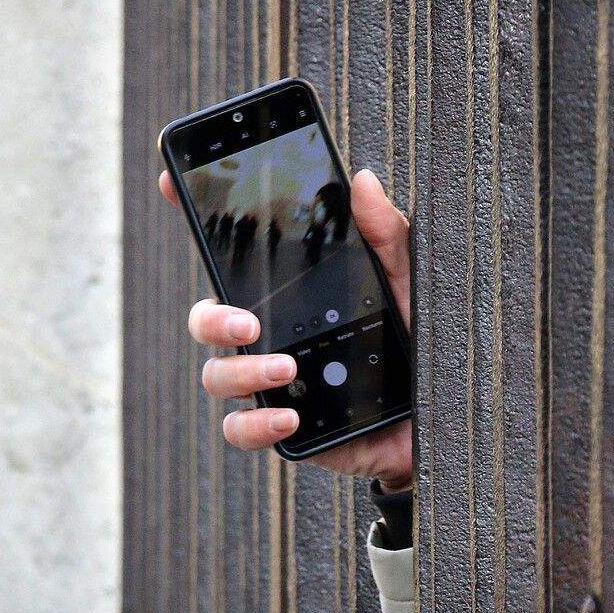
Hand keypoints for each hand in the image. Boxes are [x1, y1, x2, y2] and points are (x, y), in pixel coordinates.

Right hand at [159, 167, 414, 491]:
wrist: (442, 417)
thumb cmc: (420, 345)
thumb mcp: (410, 284)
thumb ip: (386, 236)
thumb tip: (361, 182)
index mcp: (291, 294)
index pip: (232, 256)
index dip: (196, 217)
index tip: (171, 183)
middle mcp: (273, 335)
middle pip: (207, 321)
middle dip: (213, 318)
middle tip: (249, 321)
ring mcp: (274, 383)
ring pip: (217, 375)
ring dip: (241, 370)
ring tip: (286, 367)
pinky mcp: (286, 429)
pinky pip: (243, 430)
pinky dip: (257, 423)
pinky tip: (290, 415)